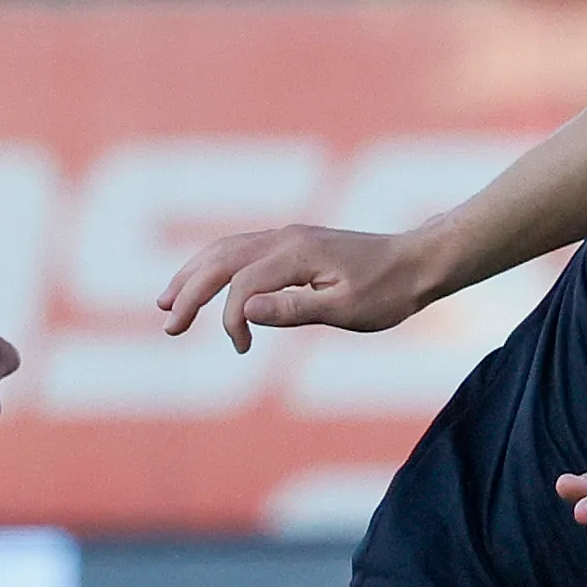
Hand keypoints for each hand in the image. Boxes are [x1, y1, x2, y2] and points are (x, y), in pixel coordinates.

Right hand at [158, 224, 436, 352]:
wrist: (418, 262)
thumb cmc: (389, 291)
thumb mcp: (347, 309)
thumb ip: (295, 309)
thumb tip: (244, 311)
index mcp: (296, 254)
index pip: (242, 285)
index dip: (232, 319)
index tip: (242, 350)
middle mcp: (284, 237)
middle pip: (219, 259)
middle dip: (188, 290)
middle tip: (169, 324)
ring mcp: (286, 236)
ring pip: (224, 249)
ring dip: (193, 275)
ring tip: (168, 302)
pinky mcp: (291, 244)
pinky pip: (240, 250)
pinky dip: (214, 268)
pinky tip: (205, 286)